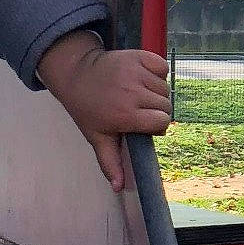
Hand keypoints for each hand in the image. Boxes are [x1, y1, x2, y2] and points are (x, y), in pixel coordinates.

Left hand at [37, 30, 170, 192]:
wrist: (77, 75)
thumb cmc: (88, 109)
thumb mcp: (97, 137)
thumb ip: (110, 162)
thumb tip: (119, 187)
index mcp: (125, 115)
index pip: (162, 122)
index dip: (155, 125)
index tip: (142, 123)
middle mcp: (133, 93)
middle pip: (166, 106)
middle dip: (156, 110)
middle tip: (138, 109)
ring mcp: (136, 72)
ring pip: (165, 87)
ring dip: (156, 92)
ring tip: (137, 93)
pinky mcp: (139, 56)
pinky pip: (162, 67)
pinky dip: (157, 72)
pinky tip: (142, 78)